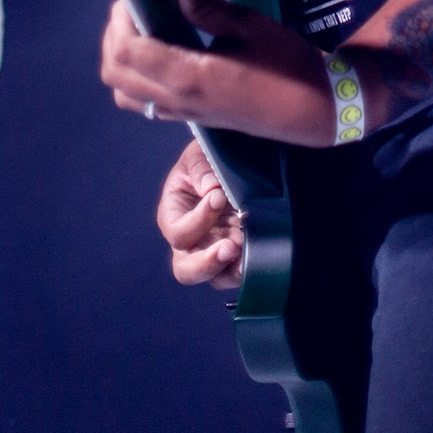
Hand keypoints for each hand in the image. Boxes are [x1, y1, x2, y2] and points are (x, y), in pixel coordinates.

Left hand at [99, 0, 334, 144]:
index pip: (127, 51)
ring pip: (125, 92)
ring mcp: (182, 114)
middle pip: (115, 74)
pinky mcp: (191, 117)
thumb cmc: (287, 63)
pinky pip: (145, 101)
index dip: (120, 18)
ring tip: (147, 24)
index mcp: (189, 78)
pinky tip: (163, 46)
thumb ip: (203, 2)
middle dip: (115, 34)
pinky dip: (138, 73)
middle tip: (138, 4)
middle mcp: (177, 101)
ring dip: (123, 57)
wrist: (316, 109)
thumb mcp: (247, 24)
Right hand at [157, 138, 243, 289]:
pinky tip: (259, 256)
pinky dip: (248, 268)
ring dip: (231, 268)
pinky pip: (239, 272)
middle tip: (230, 247)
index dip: (198, 219)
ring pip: (216, 278)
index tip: (219, 197)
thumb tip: (211, 188)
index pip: (179, 231)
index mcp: (173, 215)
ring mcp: (213, 251)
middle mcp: (190, 241)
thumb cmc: (207, 159)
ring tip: (247, 251)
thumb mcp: (198, 154)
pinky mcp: (236, 256)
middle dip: (207, 263)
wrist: (234, 162)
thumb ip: (200, 167)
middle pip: (187, 269)